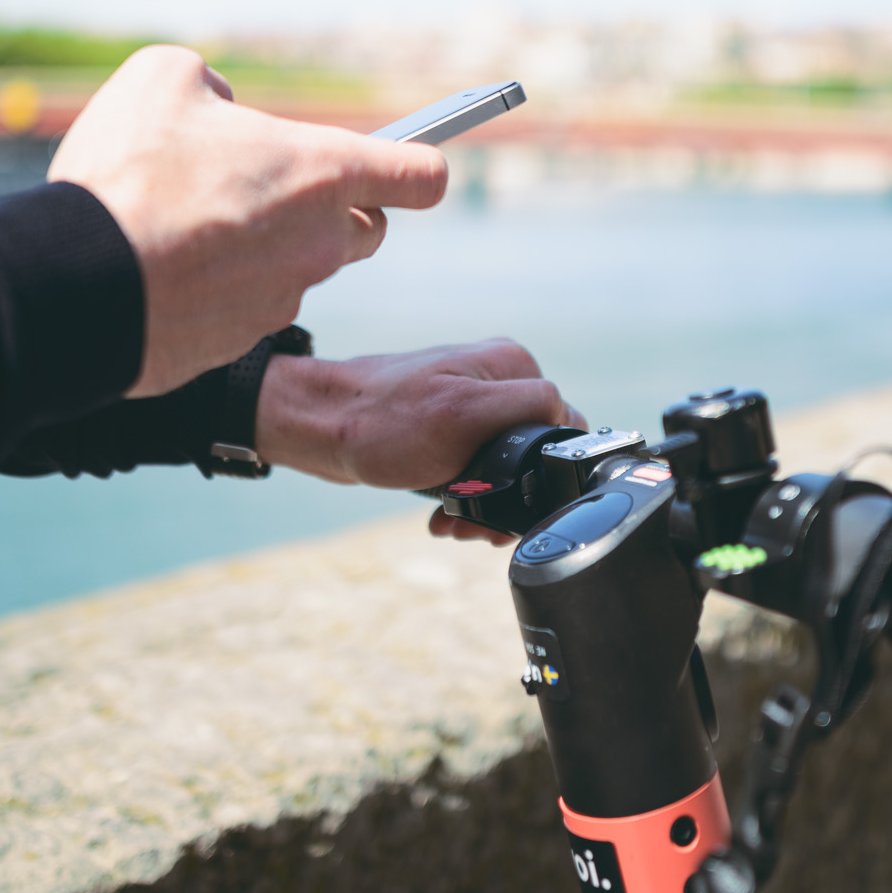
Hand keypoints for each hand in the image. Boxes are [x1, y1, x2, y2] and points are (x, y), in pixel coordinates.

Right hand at [47, 46, 446, 396]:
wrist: (74, 282)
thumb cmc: (125, 173)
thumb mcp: (162, 77)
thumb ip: (212, 84)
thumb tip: (220, 109)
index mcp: (323, 173)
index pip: (422, 177)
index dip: (416, 166)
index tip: (400, 160)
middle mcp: (320, 242)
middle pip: (368, 230)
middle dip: (336, 210)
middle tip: (270, 188)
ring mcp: (283, 298)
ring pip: (301, 270)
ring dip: (268, 248)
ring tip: (193, 223)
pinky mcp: (240, 343)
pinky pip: (248, 309)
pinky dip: (222, 291)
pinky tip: (167, 269)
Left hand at [254, 338, 587, 545]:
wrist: (320, 428)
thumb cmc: (383, 421)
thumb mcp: (466, 412)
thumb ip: (528, 407)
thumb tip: (571, 417)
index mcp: (511, 366)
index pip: (560, 422)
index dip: (542, 471)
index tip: (511, 502)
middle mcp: (495, 380)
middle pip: (531, 451)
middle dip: (509, 497)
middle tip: (476, 525)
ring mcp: (471, 403)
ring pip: (503, 468)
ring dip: (484, 504)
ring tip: (455, 524)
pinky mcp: (448, 428)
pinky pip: (474, 470)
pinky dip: (463, 497)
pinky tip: (443, 516)